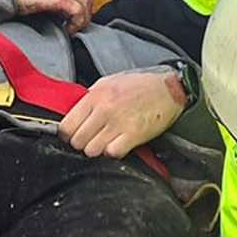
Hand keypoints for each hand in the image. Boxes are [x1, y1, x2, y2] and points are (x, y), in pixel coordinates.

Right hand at [10, 0, 94, 28]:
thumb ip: (53, 0)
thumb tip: (62, 15)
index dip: (83, 9)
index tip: (76, 21)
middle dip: (85, 15)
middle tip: (76, 28)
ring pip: (85, 4)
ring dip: (81, 20)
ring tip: (71, 30)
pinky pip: (76, 10)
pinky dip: (75, 23)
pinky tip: (66, 30)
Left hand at [60, 69, 187, 157]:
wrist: (169, 88)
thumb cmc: (141, 85)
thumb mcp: (108, 83)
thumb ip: (90, 99)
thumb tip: (74, 115)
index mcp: (95, 96)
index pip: (67, 126)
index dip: (68, 135)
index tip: (73, 136)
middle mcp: (104, 109)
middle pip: (77, 141)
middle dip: (82, 144)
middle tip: (91, 140)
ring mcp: (118, 123)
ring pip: (92, 150)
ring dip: (97, 150)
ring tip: (106, 142)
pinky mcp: (133, 134)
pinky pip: (112, 153)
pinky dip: (113, 153)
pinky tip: (118, 145)